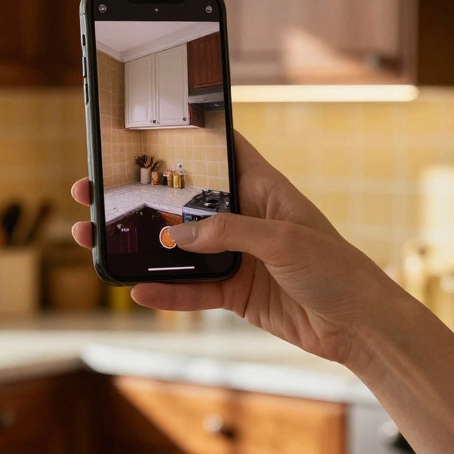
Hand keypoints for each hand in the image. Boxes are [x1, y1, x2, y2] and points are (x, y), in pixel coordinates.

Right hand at [70, 132, 418, 366]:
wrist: (360, 327)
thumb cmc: (337, 268)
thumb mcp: (284, 240)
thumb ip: (229, 232)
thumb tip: (176, 233)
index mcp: (263, 188)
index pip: (220, 150)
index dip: (185, 136)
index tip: (140, 126)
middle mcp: (245, 217)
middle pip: (182, 201)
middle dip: (139, 196)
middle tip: (93, 188)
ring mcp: (237, 255)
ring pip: (177, 246)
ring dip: (140, 244)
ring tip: (94, 237)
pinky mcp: (235, 292)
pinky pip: (191, 289)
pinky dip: (165, 291)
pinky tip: (136, 288)